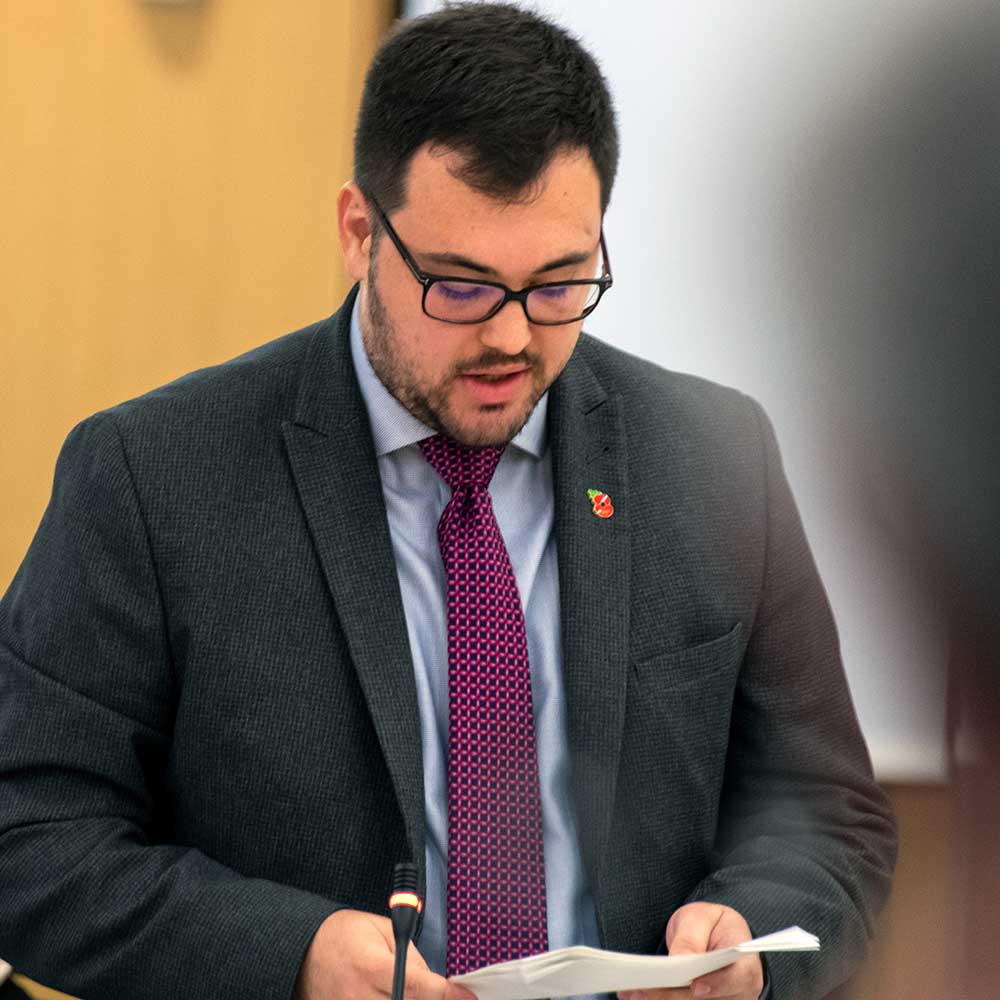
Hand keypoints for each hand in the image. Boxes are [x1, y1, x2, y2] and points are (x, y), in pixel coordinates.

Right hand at [295, 908, 477, 999]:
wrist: (304, 954)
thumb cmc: (346, 937)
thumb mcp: (383, 931)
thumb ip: (412, 959)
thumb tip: (439, 988)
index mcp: (372, 967)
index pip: (419, 988)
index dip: (449, 996)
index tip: (469, 996)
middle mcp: (360, 998)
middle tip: (452, 997)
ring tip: (420, 993)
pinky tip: (403, 997)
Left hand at [618, 903, 762, 999]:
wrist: (714, 936)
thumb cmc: (710, 924)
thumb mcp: (700, 918)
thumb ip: (692, 937)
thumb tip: (680, 959)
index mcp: (745, 964)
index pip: (739, 978)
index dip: (718, 984)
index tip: (695, 987)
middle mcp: (739, 993)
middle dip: (673, 995)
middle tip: (641, 989)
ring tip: (632, 994)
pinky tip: (636, 996)